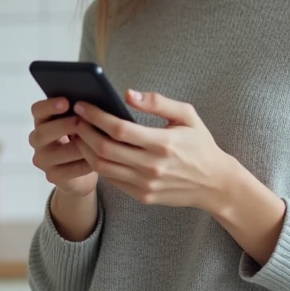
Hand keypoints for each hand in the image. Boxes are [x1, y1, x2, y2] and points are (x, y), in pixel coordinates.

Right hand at [28, 97, 97, 197]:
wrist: (82, 173)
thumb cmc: (82, 140)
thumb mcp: (79, 124)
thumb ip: (79, 113)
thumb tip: (92, 103)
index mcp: (42, 121)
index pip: (37, 110)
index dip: (49, 106)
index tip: (66, 102)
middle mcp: (38, 140)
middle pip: (43, 132)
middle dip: (63, 125)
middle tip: (79, 121)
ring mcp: (42, 160)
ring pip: (58, 153)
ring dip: (79, 146)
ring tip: (96, 141)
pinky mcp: (52, 176)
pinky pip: (69, 170)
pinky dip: (85, 163)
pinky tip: (98, 159)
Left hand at [71, 90, 237, 210]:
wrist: (214, 184)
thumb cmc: (200, 145)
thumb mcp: (187, 116)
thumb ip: (158, 102)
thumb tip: (127, 94)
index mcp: (163, 143)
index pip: (119, 129)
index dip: (96, 116)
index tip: (82, 105)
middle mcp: (152, 166)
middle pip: (105, 149)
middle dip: (84, 131)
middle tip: (75, 118)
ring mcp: (146, 184)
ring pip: (103, 167)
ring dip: (85, 149)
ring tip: (79, 133)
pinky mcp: (143, 196)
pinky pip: (112, 180)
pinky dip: (97, 164)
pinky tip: (92, 151)